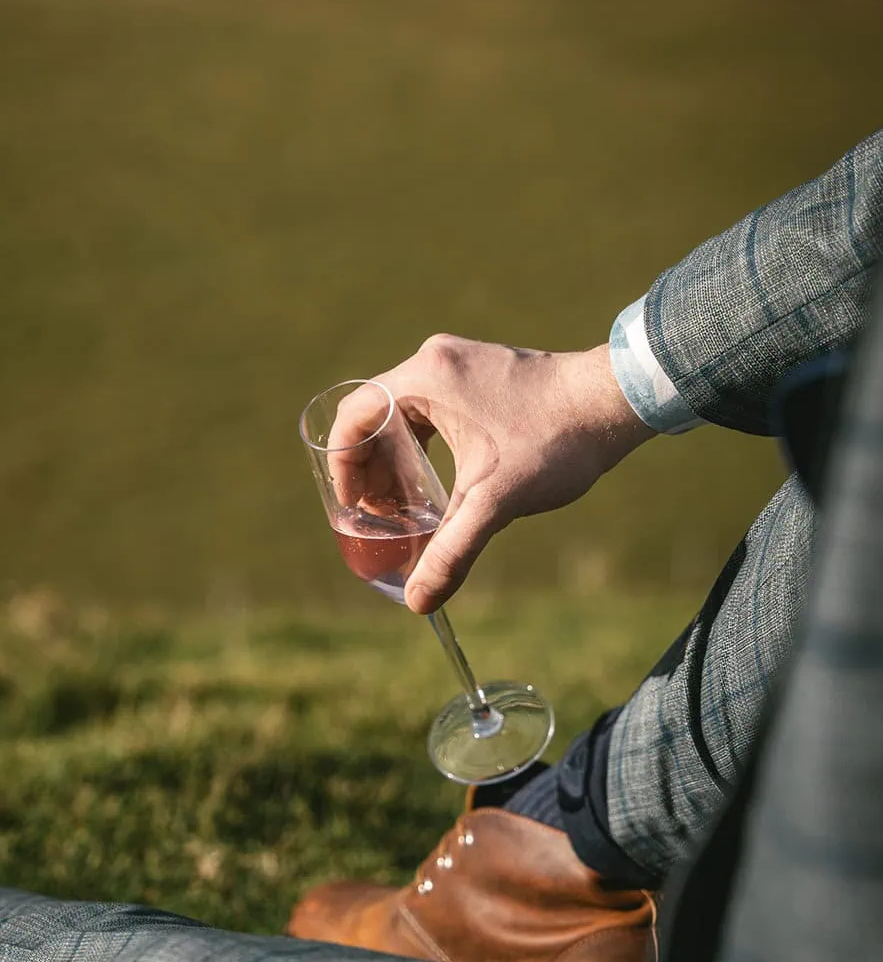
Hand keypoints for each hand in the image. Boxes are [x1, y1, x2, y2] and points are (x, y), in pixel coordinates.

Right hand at [356, 334, 655, 612]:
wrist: (618, 402)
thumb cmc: (557, 442)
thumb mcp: (495, 501)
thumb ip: (452, 550)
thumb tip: (418, 601)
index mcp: (425, 378)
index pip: (356, 415)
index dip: (344, 463)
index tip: (353, 504)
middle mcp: (436, 360)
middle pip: (377, 414)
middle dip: (372, 468)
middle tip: (380, 513)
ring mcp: (462, 363)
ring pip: (406, 414)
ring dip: (398, 459)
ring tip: (405, 504)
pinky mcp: (484, 374)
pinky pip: (434, 409)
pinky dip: (426, 446)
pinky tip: (441, 483)